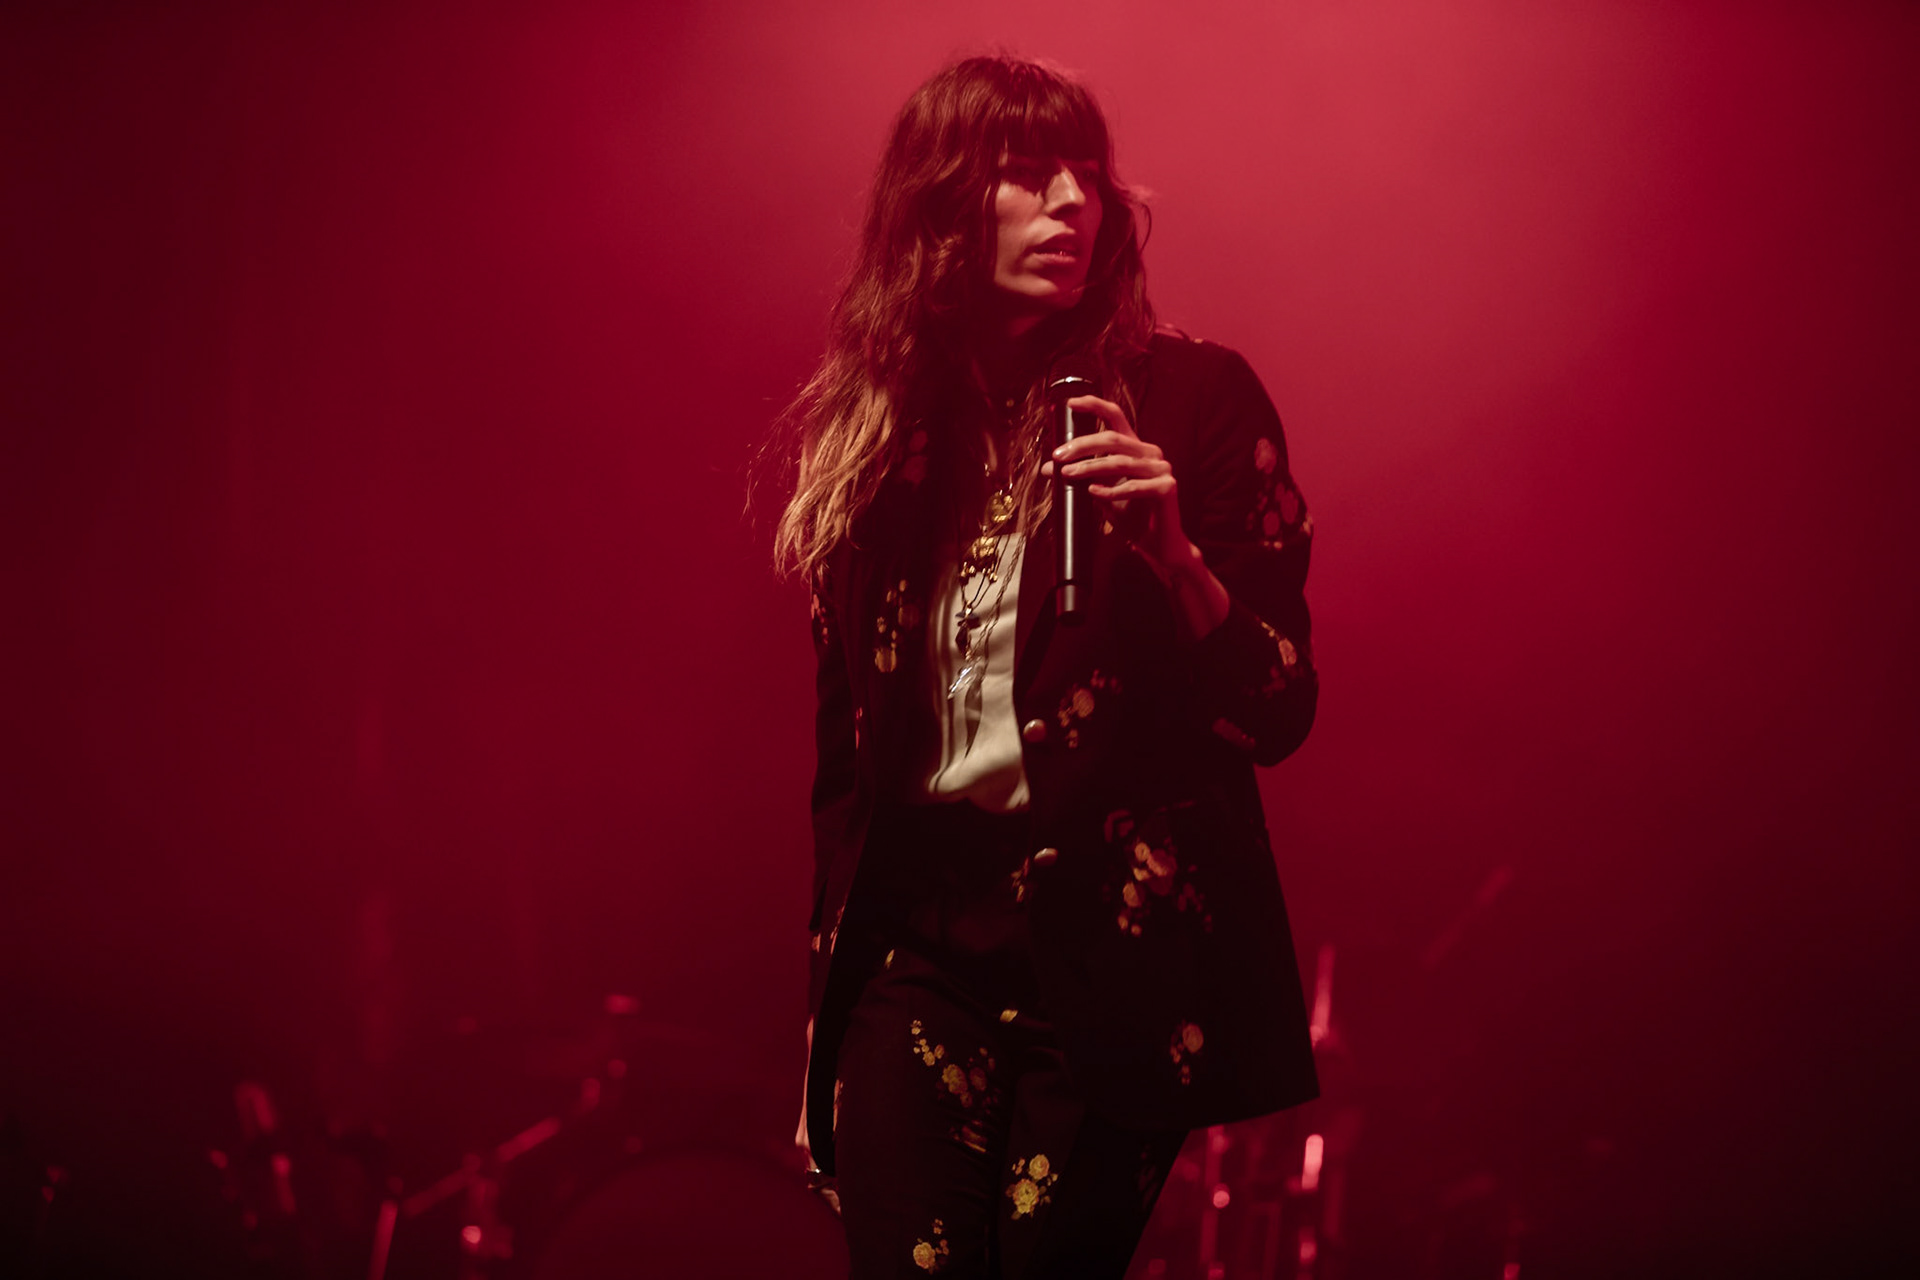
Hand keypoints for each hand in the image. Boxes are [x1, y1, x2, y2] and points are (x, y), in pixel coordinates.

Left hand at [1040, 395, 1230, 638]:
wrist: (1158, 546)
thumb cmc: (1131, 518)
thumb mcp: (1100, 494)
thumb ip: (1081, 477)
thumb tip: (1049, 468)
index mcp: (1136, 448)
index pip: (1116, 418)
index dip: (1094, 406)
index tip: (1070, 403)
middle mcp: (1150, 453)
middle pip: (1113, 439)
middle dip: (1082, 446)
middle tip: (1057, 457)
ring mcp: (1161, 469)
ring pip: (1120, 463)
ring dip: (1090, 468)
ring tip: (1067, 475)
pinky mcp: (1167, 488)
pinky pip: (1134, 487)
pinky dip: (1111, 491)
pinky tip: (1093, 493)